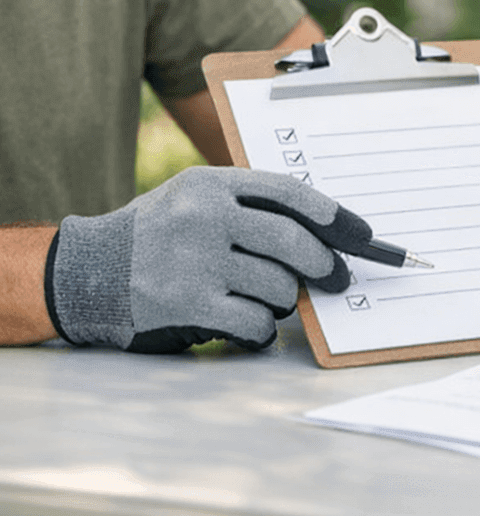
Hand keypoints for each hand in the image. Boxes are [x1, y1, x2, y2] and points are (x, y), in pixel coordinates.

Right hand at [46, 167, 369, 352]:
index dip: (332, 214)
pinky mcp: (186, 304)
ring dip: (283, 300)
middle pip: (293, 242)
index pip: (288, 192)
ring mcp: (194, 261)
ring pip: (278, 286)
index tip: (361, 233)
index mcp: (209, 185)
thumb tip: (327, 235)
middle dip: (324, 265)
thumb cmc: (155, 236)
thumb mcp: (193, 201)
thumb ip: (248, 207)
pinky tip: (252, 327)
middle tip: (336, 277)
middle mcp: (203, 217)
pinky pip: (255, 322)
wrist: (83, 273)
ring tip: (264, 300)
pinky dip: (262, 330)